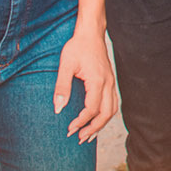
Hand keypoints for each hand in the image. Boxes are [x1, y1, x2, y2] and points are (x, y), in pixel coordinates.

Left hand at [54, 26, 118, 142]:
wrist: (91, 33)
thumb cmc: (77, 46)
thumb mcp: (66, 65)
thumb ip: (62, 87)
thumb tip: (58, 109)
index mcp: (97, 81)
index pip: (92, 109)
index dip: (81, 122)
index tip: (69, 129)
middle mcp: (108, 83)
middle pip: (106, 113)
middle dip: (94, 128)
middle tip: (80, 138)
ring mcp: (111, 82)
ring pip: (112, 109)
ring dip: (102, 124)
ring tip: (89, 134)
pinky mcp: (110, 81)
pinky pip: (113, 102)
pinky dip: (106, 114)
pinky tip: (96, 119)